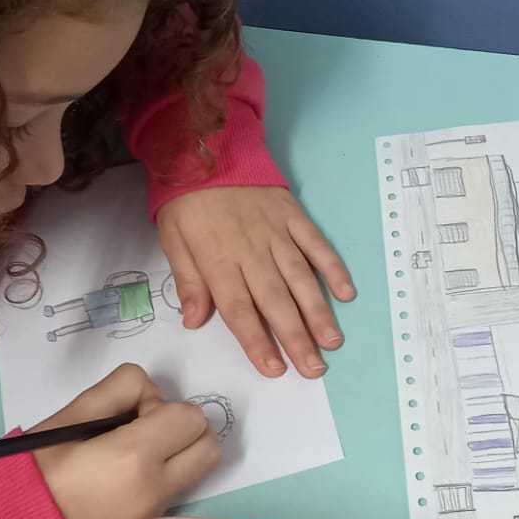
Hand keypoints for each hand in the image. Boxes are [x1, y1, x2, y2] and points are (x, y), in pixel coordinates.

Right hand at [32, 363, 219, 518]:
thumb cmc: (38, 464)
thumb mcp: (74, 411)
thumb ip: (121, 389)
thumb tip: (153, 397)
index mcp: (135, 456)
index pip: (191, 417)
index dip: (163, 407)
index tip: (132, 415)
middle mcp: (155, 489)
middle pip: (208, 446)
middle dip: (183, 429)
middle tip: (142, 431)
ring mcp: (155, 514)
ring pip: (198, 470)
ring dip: (178, 453)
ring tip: (133, 454)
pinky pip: (177, 491)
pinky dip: (165, 476)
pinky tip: (126, 478)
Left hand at [156, 186, 354, 377]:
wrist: (205, 149)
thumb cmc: (187, 201)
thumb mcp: (172, 240)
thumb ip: (188, 281)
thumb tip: (194, 321)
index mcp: (219, 260)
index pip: (239, 309)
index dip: (257, 341)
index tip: (274, 369)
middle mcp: (252, 251)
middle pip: (276, 301)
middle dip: (296, 338)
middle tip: (314, 369)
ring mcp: (277, 232)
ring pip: (300, 278)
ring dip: (318, 311)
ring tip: (333, 342)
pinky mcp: (293, 215)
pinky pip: (316, 244)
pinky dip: (332, 267)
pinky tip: (346, 292)